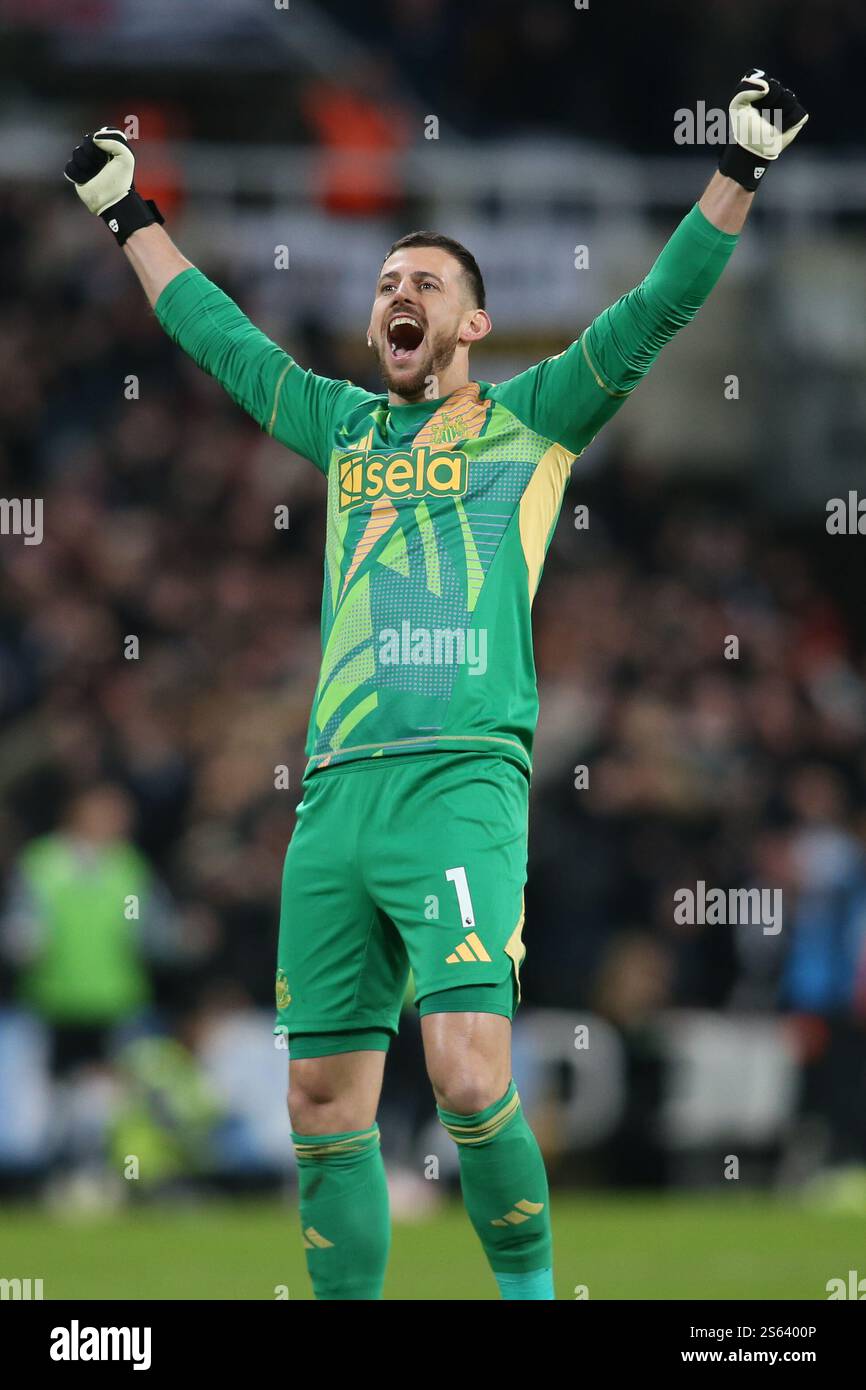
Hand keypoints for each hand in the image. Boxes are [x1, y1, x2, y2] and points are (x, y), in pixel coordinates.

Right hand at [64, 127, 163, 243]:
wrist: (111, 200)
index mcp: (108, 150)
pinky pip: (70, 166)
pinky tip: (86, 178)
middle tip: (103, 163)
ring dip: (85, 163)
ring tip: (94, 173)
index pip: (99, 134)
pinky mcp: (77, 174)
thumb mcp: (126, 158)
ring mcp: (86, 164)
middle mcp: (96, 155)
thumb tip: (94, 139)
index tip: (108, 150)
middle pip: (86, 141)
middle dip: (93, 151)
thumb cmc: (120, 181)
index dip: (102, 138)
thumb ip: (115, 141)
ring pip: (77, 152)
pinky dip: (78, 172)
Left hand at [719, 70, 808, 190]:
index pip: (764, 79)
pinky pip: (797, 113)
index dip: (756, 91)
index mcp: (764, 87)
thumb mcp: (736, 106)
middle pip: (775, 88)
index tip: (750, 105)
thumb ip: (744, 90)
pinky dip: (787, 122)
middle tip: (760, 115)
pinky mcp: (798, 116)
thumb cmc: (744, 127)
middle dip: (765, 103)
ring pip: (788, 99)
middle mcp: (778, 93)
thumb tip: (766, 88)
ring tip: (770, 122)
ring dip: (776, 113)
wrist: (753, 147)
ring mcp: (789, 104)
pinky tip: (780, 127)